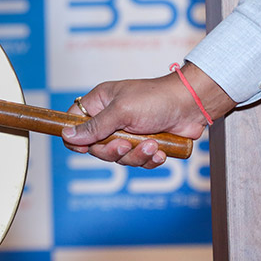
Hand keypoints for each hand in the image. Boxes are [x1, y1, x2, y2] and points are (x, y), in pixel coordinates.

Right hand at [61, 62, 235, 167]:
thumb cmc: (157, 98)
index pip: (74, 123)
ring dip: (136, 155)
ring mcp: (128, 133)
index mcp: (100, 104)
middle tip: (126, 144)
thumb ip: (94, 126)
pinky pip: (138, 162)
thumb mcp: (121, 111)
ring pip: (119, 158)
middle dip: (113, 151)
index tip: (86, 147)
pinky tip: (160, 152)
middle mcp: (111, 119)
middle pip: (96, 148)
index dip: (76, 138)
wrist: (192, 105)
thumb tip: (68, 135)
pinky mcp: (145, 144)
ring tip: (152, 145)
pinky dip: (149, 160)